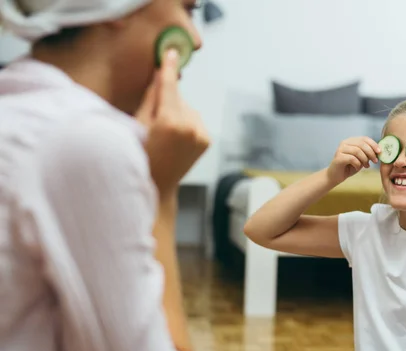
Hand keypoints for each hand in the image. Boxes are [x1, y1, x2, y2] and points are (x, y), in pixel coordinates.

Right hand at [136, 49, 209, 198]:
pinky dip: (186, 122)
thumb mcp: (140, 124)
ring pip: (187, 108)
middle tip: (154, 119)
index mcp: (170, 123)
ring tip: (165, 133)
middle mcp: (190, 127)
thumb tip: (159, 73)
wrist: (159, 185)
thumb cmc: (142, 154)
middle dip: (167, 99)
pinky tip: (176, 138)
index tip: (171, 52)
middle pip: (177, 98)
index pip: (168, 88)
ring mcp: (201, 134)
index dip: (168, 68)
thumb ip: (151, 97)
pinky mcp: (207, 140)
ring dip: (177, 111)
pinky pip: (195, 120)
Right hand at [327, 136, 380, 184]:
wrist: (336, 176)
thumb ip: (368, 153)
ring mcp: (340, 149)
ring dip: (365, 159)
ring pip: (357, 151)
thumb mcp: (361, 158)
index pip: (364, 138)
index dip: (373, 144)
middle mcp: (345, 143)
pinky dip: (358, 164)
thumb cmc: (350, 166)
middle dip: (371, 153)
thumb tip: (379, 151)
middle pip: (362, 144)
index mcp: (351, 141)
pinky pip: (352, 158)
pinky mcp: (338, 157)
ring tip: (367, 166)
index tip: (380, 152)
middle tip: (375, 161)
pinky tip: (357, 168)